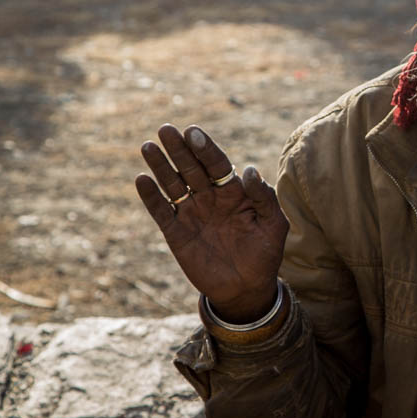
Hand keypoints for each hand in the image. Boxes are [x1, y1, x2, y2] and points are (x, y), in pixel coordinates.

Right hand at [135, 123, 288, 321]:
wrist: (247, 288)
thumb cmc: (265, 254)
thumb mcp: (274, 224)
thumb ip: (264, 196)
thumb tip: (249, 170)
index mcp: (233, 191)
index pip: (217, 163)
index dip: (205, 148)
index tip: (193, 132)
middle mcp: (209, 197)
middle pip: (191, 168)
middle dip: (179, 149)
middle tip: (166, 129)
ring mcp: (191, 213)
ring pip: (172, 184)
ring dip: (160, 166)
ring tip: (148, 146)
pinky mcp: (176, 232)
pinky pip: (161, 211)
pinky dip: (151, 197)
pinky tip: (142, 180)